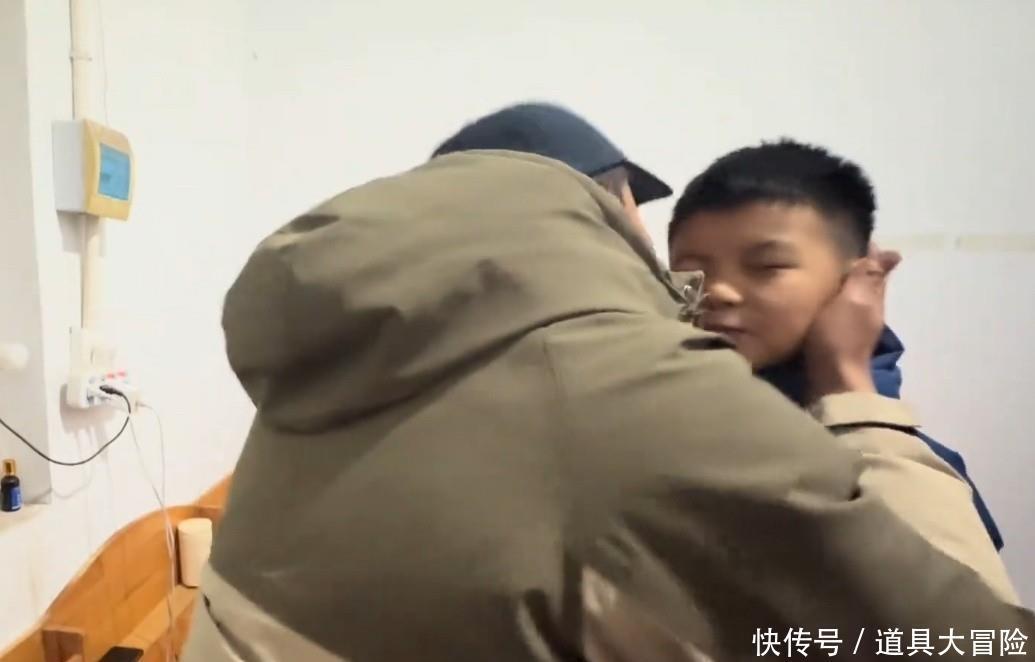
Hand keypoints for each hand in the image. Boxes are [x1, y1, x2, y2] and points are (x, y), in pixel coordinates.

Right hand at [804, 244, 901, 400]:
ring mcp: (853, 330)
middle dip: (856, 268)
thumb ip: (866, 278)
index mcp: (872, 299)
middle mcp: (866, 312)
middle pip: (865, 285)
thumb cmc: (839, 338)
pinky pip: (836, 315)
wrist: (831, 383)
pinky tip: (816, 303)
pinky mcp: (836, 342)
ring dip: (842, 287)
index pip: (875, 270)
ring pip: (851, 300)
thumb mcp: (853, 301)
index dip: (869, 254)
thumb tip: (892, 252)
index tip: (854, 237)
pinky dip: (830, 304)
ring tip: (822, 273)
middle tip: (834, 252)